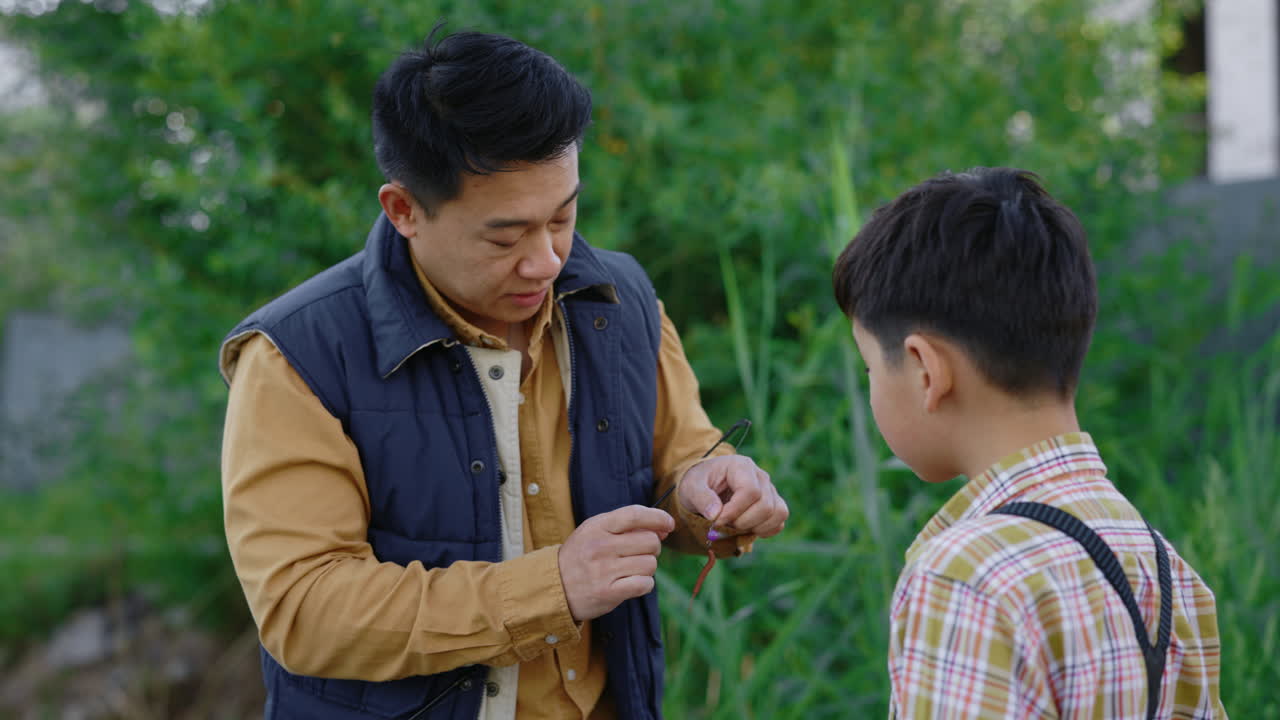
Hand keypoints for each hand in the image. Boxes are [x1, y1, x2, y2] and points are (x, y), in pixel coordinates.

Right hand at [558, 505, 674, 621]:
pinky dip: (644, 584)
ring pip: (650, 564)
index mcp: (597, 526)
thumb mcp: (594, 531)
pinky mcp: (609, 593)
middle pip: (650, 541)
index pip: (635, 514)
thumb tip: (663, 528)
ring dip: (647, 568)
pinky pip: (645, 584)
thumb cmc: (580, 556)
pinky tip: (631, 583)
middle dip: (653, 547)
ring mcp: (604, 570)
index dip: (658, 517)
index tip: (669, 524)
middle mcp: (600, 546)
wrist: (554, 587)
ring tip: (631, 570)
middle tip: (639, 554)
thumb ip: (626, 526)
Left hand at [677, 455, 787, 537]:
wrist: (705, 485)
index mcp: (741, 466)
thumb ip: (701, 497)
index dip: (735, 511)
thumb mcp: (691, 487)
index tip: (717, 521)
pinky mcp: (773, 503)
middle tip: (724, 524)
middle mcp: (760, 476)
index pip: (750, 491)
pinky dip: (765, 531)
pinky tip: (747, 529)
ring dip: (755, 527)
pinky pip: (779, 521)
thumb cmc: (699, 483)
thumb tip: (715, 514)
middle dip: (743, 522)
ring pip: (777, 513)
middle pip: (766, 505)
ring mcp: (769, 490)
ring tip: (735, 526)